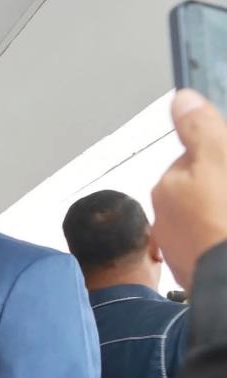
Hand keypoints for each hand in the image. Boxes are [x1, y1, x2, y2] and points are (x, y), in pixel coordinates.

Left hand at [151, 89, 226, 289]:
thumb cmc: (226, 220)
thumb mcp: (219, 158)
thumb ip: (200, 128)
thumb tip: (181, 98)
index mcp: (168, 187)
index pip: (201, 158)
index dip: (224, 157)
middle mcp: (166, 218)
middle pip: (205, 188)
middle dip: (222, 186)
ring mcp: (182, 248)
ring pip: (210, 216)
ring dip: (220, 214)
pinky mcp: (197, 270)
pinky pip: (212, 243)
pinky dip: (220, 237)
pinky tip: (225, 238)